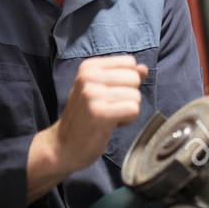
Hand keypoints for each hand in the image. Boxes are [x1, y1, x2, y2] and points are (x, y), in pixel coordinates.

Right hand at [51, 55, 147, 175]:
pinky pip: (133, 110)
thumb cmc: (85, 116)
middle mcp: (88, 77)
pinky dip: (128, 120)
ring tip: (109, 117)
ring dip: (127, 110)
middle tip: (109, 107)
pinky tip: (112, 124)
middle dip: (129, 96)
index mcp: (88, 67)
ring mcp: (92, 94)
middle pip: (134, 78)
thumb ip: (123, 76)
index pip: (129, 62)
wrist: (64, 145)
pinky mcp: (99, 113)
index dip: (127, 81)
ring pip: (135, 96)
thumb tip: (144, 69)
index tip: (110, 94)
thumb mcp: (100, 89)